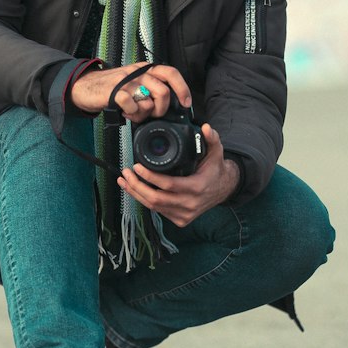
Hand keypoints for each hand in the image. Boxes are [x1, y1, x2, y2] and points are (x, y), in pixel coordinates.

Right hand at [70, 64, 191, 123]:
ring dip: (143, 114)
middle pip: (163, 92)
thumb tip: (168, 106)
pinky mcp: (115, 91)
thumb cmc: (113, 88)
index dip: (183, 88)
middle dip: (160, 110)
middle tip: (151, 115)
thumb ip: (151, 90)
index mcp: (146, 69)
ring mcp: (126, 81)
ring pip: (149, 102)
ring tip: (134, 113)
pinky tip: (124, 112)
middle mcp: (138, 72)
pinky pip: (132, 106)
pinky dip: (131, 114)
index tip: (186, 103)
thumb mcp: (135, 83)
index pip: (171, 73)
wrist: (86, 87)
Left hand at [118, 124, 240, 226]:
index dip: (150, 177)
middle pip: (156, 199)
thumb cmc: (215, 170)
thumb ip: (211, 138)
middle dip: (137, 186)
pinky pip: (158, 211)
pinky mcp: (180, 220)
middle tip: (126, 173)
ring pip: (154, 207)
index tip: (137, 166)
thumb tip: (205, 127)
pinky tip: (134, 191)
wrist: (223, 189)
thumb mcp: (216, 152)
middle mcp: (190, 204)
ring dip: (136, 194)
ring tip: (124, 181)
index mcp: (197, 187)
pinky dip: (144, 201)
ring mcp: (185, 214)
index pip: (169, 185)